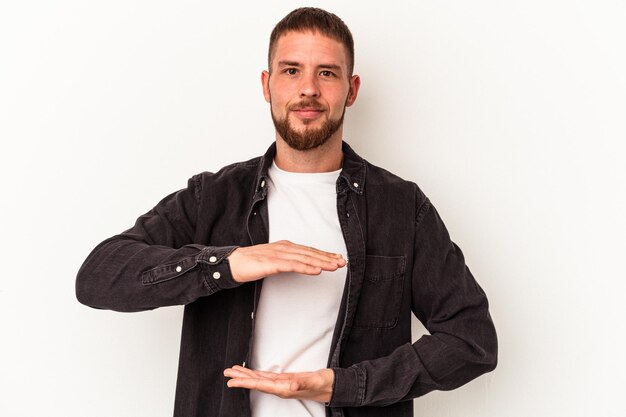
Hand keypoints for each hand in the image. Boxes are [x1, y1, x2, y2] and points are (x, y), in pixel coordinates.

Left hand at [224, 365, 333, 402]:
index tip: (232, 382)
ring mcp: (282, 384)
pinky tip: (251, 373)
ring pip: (260, 380)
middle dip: (240, 378)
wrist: (333, 386)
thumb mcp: (315, 381)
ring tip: (233, 372)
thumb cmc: (325, 384)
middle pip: (256, 383)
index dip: (245, 383)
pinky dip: (258, 374)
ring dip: (246, 375)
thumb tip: (290, 385)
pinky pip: (267, 377)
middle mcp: (281, 387)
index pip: (260, 385)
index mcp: (284, 388)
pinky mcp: (286, 379)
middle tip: (226, 373)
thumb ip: (302, 384)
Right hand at [227, 240, 345, 282]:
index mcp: (285, 246)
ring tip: (334, 266)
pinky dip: (306, 267)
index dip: (324, 254)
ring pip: (305, 258)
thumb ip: (288, 261)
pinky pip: (293, 265)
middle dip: (328, 257)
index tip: (337, 258)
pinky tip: (316, 270)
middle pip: (310, 253)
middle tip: (342, 262)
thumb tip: (302, 264)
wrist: (233, 263)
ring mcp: (279, 254)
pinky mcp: (273, 263)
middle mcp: (285, 248)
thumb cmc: (252, 262)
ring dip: (321, 262)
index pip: (309, 250)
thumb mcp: (274, 260)